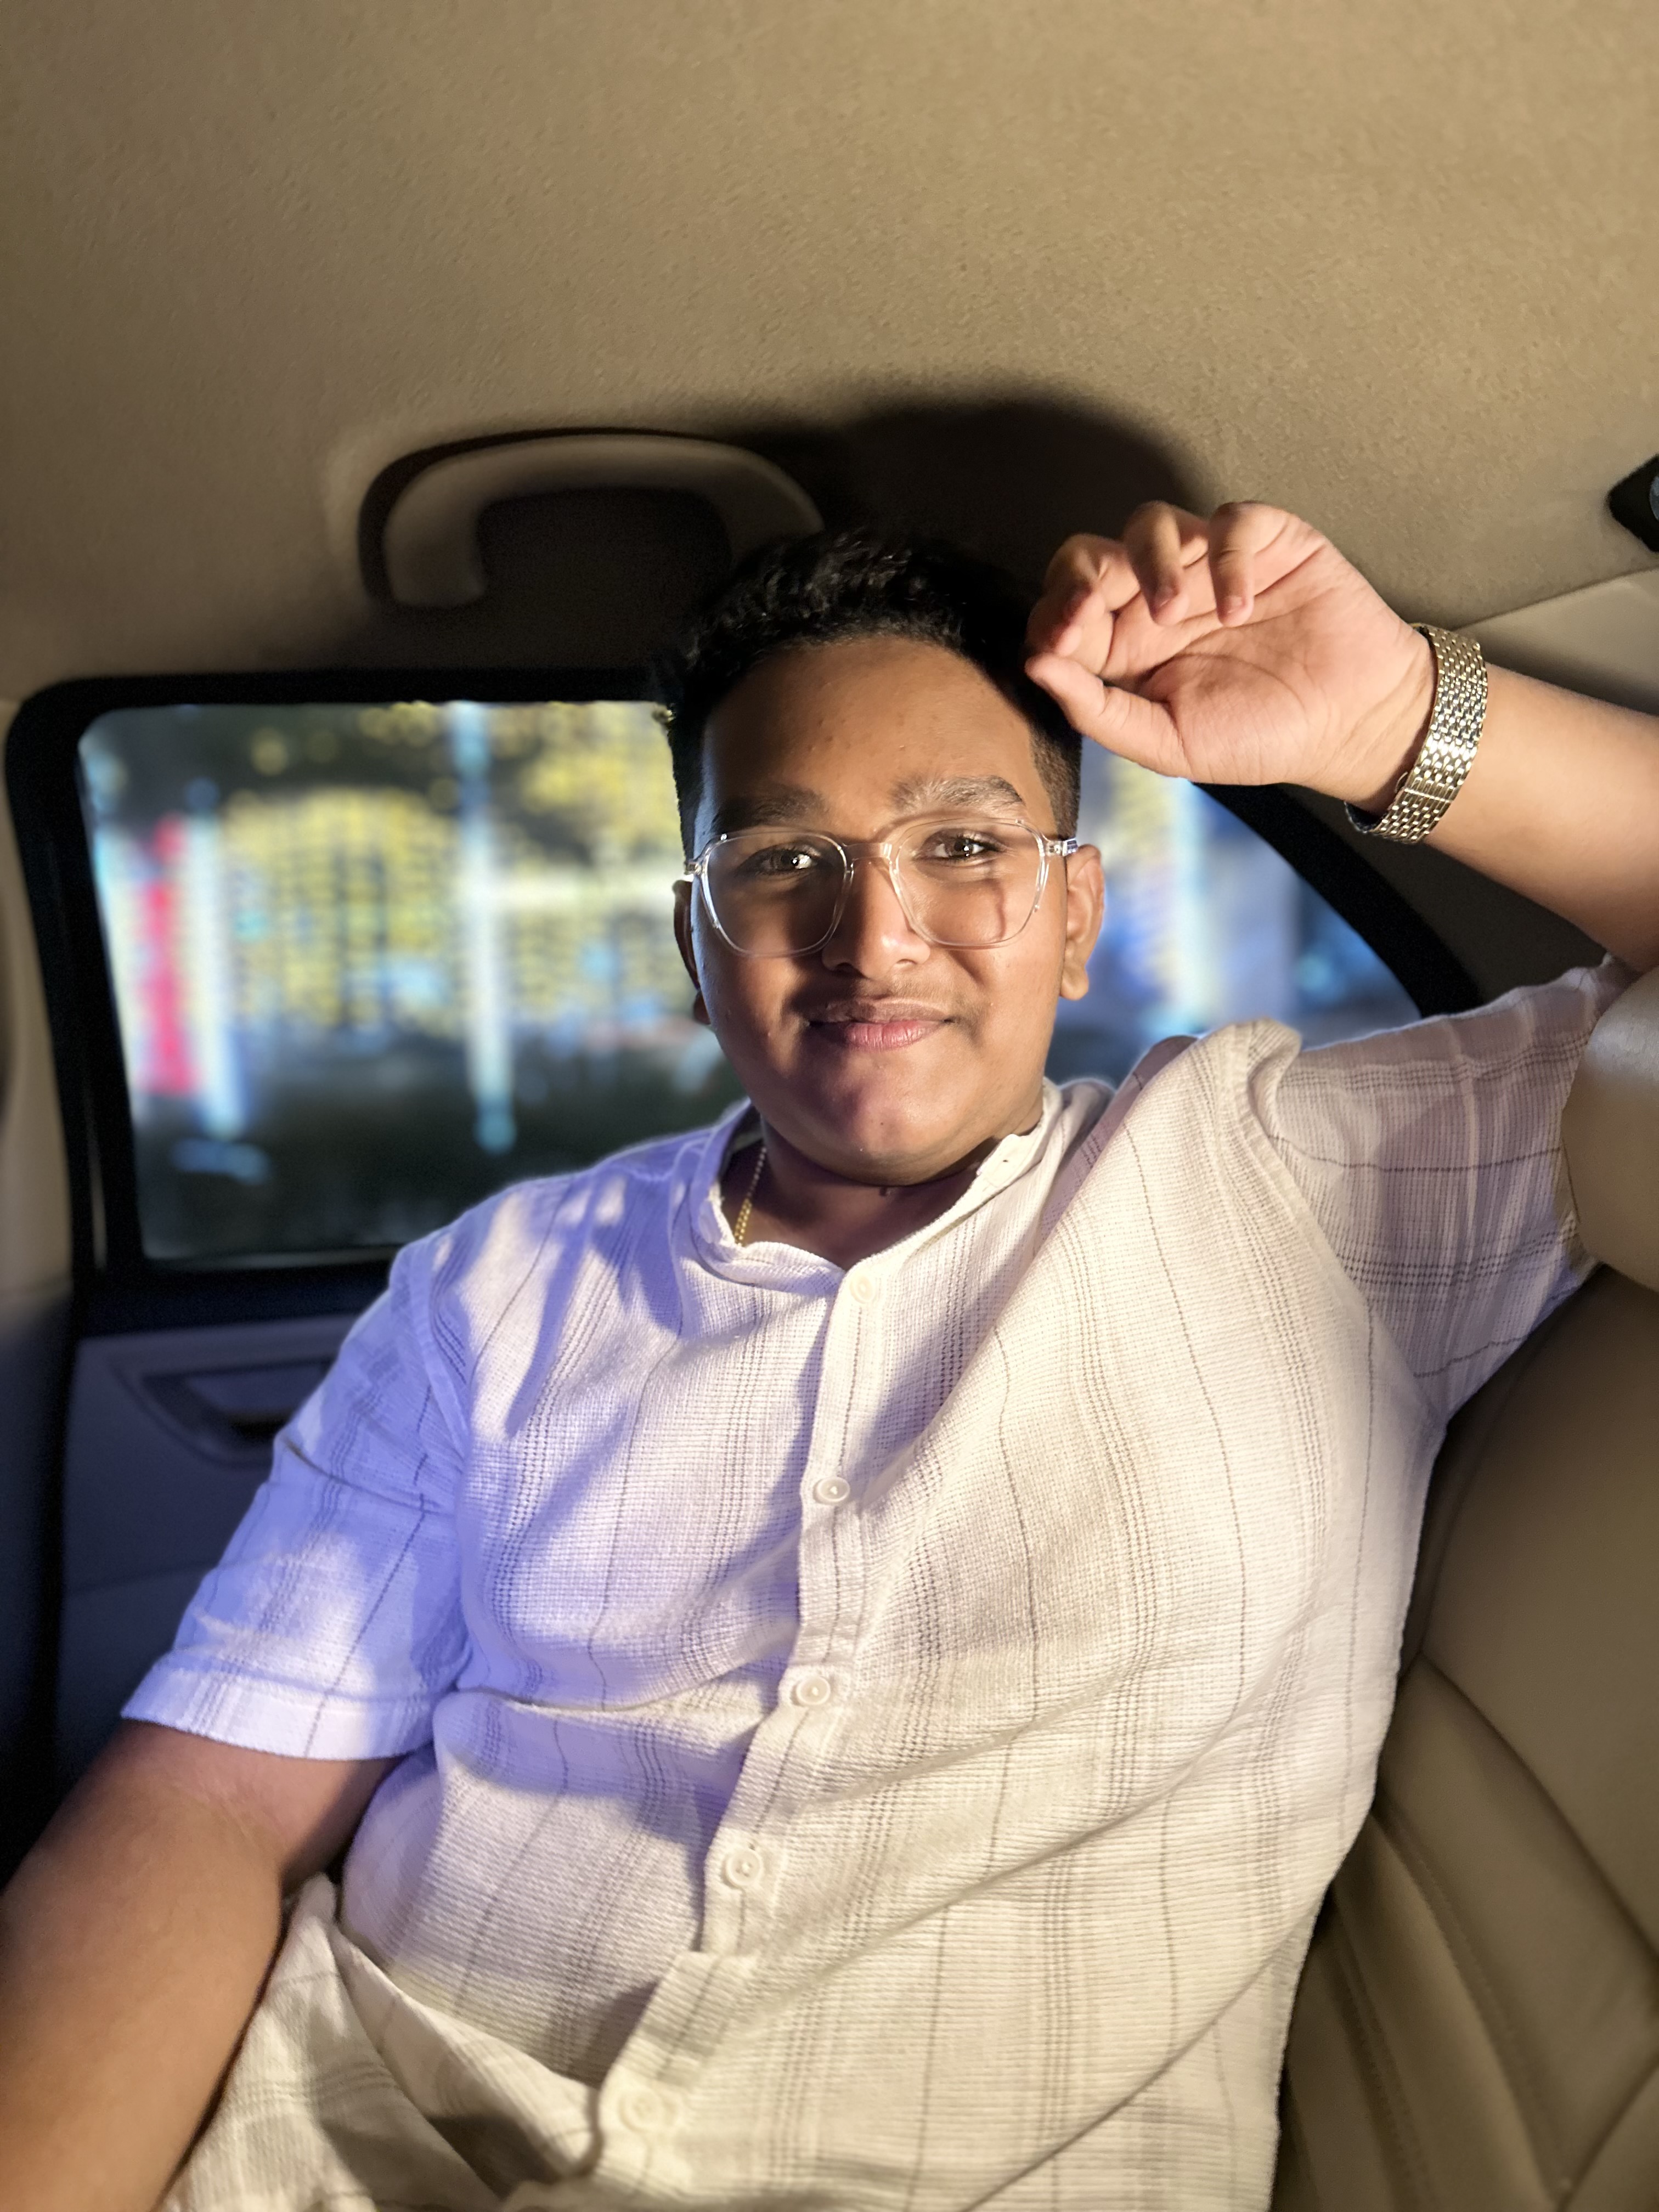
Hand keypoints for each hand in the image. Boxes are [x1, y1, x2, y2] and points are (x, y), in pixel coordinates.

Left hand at [1024, 502, 1435, 810]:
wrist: (1351, 723)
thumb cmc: (1260, 737)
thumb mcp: (1168, 743)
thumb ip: (1098, 710)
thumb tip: (1033, 666)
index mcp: (1125, 649)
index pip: (1063, 613)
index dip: (1052, 619)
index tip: (1059, 644)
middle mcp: (1157, 599)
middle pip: (1090, 556)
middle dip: (1081, 576)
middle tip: (1091, 608)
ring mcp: (1208, 565)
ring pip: (1149, 523)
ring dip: (1150, 561)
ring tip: (1174, 611)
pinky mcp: (1264, 542)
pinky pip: (1229, 521)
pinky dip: (1226, 558)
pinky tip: (1240, 607)